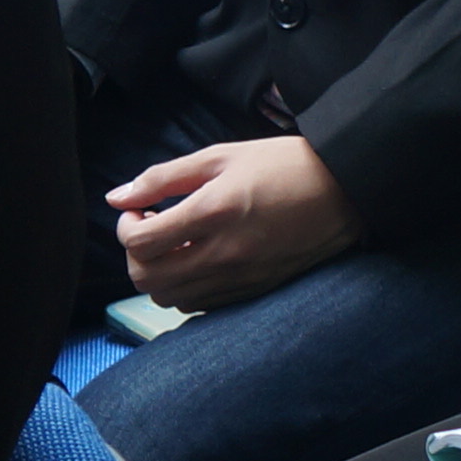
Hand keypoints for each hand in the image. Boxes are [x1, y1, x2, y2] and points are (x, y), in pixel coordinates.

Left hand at [108, 135, 355, 307]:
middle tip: (152, 227)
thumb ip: (163, 177)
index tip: (140, 211)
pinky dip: (185, 287)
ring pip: (168, 298)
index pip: (138, 242)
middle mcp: (223, 253)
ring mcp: (240, 278)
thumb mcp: (220, 155)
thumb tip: (116, 198)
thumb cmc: (282, 164)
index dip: (125, 228)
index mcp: (212, 211)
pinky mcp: (253, 291)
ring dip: (159, 272)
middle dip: (135, 254)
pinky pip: (198, 305)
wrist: (344, 190)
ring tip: (175, 243)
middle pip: (146, 278)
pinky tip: (198, 259)